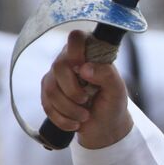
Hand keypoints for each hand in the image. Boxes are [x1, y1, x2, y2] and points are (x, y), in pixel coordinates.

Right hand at [40, 30, 132, 147]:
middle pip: (59, 66)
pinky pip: (47, 104)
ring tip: (84, 116)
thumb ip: (107, 75)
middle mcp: (69, 60)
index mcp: (89, 52)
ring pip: (51, 89)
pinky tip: (74, 123)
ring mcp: (56, 76)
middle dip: (73, 91)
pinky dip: (62, 118)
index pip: (76, 37)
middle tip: (87, 101)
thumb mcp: (117, 90)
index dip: (76, 51)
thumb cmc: (112, 103)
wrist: (104, 127)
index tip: (82, 69)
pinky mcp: (48, 92)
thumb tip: (84, 68)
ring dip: (69, 109)